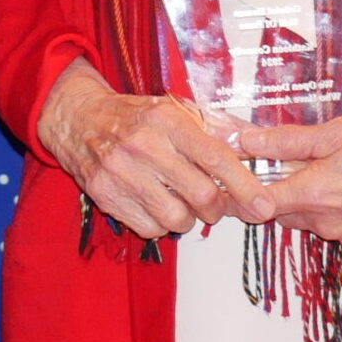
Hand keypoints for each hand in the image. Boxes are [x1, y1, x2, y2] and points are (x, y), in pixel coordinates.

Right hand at [35, 60, 271, 238]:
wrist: (77, 118)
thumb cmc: (133, 116)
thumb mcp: (171, 112)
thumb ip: (212, 131)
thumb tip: (255, 150)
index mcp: (166, 121)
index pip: (216, 158)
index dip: (245, 186)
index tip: (264, 205)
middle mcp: (143, 145)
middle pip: (202, 196)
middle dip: (216, 208)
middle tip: (212, 204)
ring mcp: (121, 172)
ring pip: (177, 218)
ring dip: (186, 218)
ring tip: (178, 202)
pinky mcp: (104, 194)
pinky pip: (150, 229)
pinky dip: (159, 224)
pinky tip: (153, 205)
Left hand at [238, 116, 341, 248]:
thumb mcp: (336, 133)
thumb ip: (287, 140)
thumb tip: (245, 140)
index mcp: (313, 196)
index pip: (256, 205)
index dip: (241, 189)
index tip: (237, 174)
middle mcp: (327, 224)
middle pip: (280, 212)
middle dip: (277, 189)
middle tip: (287, 162)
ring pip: (307, 220)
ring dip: (306, 199)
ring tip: (327, 169)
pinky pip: (334, 226)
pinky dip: (332, 209)